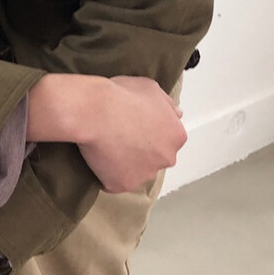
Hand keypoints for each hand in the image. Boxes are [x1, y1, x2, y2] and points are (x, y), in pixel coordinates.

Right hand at [78, 75, 185, 192]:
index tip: (134, 126)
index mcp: (176, 136)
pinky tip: (98, 159)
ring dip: (125, 165)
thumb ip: (168, 105)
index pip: (167, 140)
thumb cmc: (123, 96)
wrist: (95, 111)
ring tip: (107, 148)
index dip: (149, 133)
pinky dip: (107, 175)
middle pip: (154, 159)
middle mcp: (166, 159)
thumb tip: (177, 114)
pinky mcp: (123, 185)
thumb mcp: (152, 89)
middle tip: (120, 137)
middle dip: (141, 152)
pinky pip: (114, 183)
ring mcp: (145, 174)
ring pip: (136, 173)